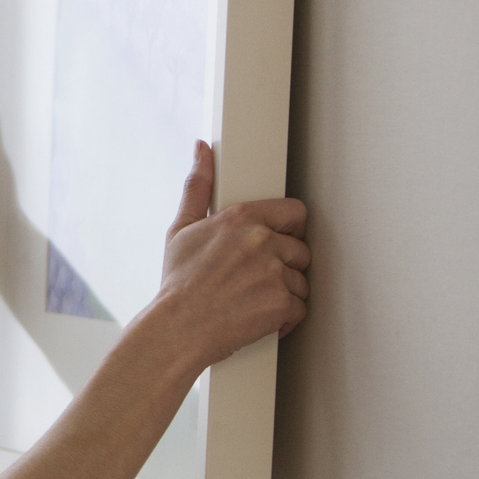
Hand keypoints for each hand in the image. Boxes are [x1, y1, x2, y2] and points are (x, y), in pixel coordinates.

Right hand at [144, 141, 309, 369]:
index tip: (275, 242)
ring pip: (301, 280)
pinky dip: (284, 317)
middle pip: (301, 248)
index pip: (294, 212)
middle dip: (285, 264)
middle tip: (259, 277)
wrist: (177, 328)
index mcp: (242, 218)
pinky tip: (261, 317)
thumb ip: (198, 186)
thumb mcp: (181, 228)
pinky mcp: (281, 303)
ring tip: (254, 299)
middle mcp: (262, 241)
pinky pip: (300, 308)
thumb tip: (201, 151)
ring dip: (284, 292)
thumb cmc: (178, 283)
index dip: (287, 230)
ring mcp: (274, 272)